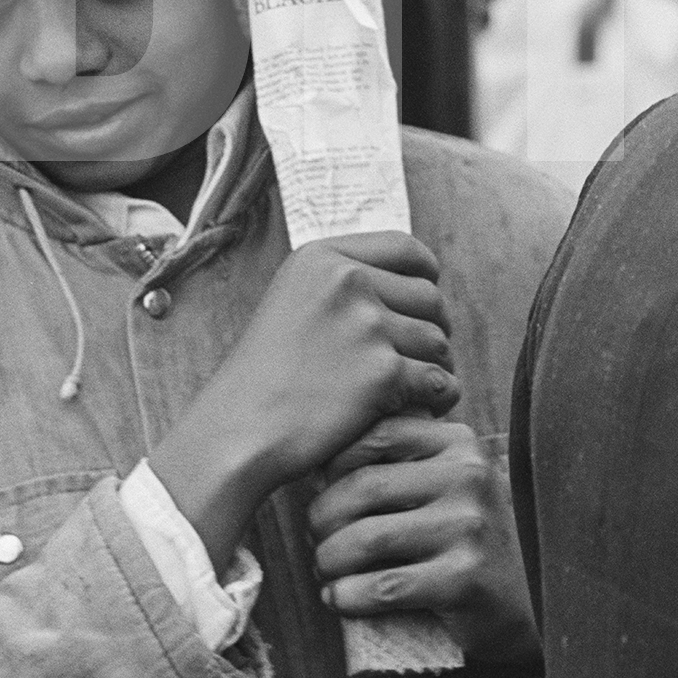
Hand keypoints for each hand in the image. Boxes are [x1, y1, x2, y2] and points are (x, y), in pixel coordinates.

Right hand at [151, 233, 458, 574]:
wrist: (239, 429)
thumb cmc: (266, 374)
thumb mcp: (292, 298)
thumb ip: (343, 281)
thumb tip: (413, 279)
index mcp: (323, 257)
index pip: (405, 248)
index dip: (426, 275)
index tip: (423, 302)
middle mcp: (347, 280)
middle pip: (429, 296)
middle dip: (432, 328)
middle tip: (416, 356)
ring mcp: (367, 325)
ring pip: (438, 340)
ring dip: (433, 366)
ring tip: (412, 387)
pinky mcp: (382, 373)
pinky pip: (438, 381)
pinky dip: (435, 398)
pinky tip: (419, 409)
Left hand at [307, 415, 536, 662]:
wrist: (536, 600)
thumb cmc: (473, 538)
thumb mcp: (452, 483)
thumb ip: (406, 463)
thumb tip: (321, 467)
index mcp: (460, 443)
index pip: (376, 435)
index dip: (334, 465)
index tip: (321, 492)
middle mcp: (467, 476)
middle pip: (364, 486)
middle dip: (323, 517)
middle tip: (315, 539)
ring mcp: (468, 527)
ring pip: (368, 538)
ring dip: (330, 559)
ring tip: (324, 570)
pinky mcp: (464, 580)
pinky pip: (385, 586)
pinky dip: (350, 595)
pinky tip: (339, 599)